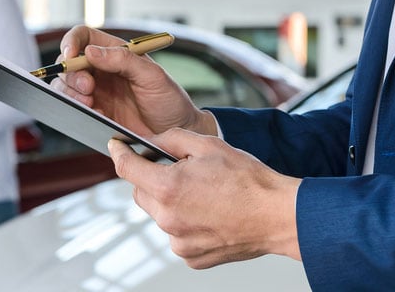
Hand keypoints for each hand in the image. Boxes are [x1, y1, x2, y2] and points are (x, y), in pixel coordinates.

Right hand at [52, 25, 215, 135]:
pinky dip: (76, 110)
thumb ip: (123, 60)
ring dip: (70, 93)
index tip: (70, 55)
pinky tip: (97, 115)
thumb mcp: (152, 76)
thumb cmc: (169, 101)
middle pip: (69, 63)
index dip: (71, 42)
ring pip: (65, 85)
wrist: (176, 133)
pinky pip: (72, 107)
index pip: (84, 37)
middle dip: (72, 75)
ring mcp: (96, 92)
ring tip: (90, 104)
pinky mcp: (94, 112)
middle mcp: (101, 70)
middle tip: (89, 89)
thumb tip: (91, 52)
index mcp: (115, 53)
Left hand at [108, 128, 301, 267]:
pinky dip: (185, 223)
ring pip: (159, 214)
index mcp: (168, 188)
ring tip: (202, 195)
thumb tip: (150, 141)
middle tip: (180, 171)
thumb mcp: (208, 145)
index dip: (119, 153)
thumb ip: (170, 138)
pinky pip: (176, 234)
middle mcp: (168, 219)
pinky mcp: (190, 257)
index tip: (117, 147)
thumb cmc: (248, 181)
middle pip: (140, 193)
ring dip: (170, 202)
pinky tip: (208, 214)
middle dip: (152, 178)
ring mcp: (178, 242)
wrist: (278, 215)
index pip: (126, 168)